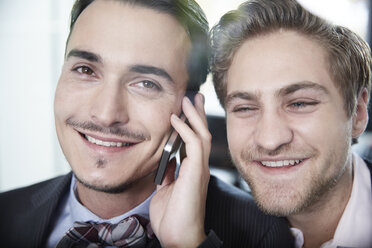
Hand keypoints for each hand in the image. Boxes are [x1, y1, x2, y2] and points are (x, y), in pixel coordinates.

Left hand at [149, 93, 210, 247]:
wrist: (179, 237)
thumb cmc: (173, 217)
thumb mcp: (165, 190)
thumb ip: (168, 174)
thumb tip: (165, 163)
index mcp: (192, 170)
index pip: (194, 141)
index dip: (191, 124)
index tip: (184, 110)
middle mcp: (198, 167)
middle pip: (201, 134)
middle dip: (197, 114)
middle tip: (194, 97)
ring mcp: (199, 169)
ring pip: (201, 135)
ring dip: (194, 116)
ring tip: (186, 100)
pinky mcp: (196, 172)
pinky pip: (193, 145)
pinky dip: (186, 130)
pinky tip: (176, 119)